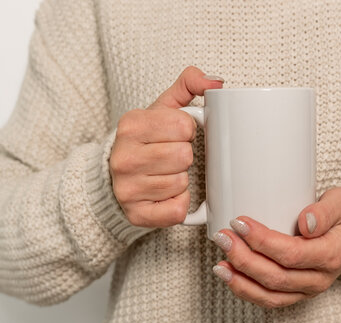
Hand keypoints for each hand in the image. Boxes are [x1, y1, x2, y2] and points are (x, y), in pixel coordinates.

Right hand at [109, 66, 223, 226]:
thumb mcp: (164, 107)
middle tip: (171, 157)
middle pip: (183, 156)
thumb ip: (189, 84)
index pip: (183, 125)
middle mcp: (123, 157)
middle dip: (185, 156)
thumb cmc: (147, 140)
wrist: (116, 176)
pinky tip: (166, 195)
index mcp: (131, 125)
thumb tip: (216, 81)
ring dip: (181, 180)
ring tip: (166, 174)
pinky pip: (177, 210)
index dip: (187, 131)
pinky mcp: (136, 214)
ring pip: (181, 183)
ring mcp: (127, 188)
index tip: (176, 135)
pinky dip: (179, 204)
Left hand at [211, 186, 340, 308]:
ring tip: (219, 264)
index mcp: (331, 255)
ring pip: (270, 295)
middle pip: (276, 276)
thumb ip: (325, 211)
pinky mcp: (297, 292)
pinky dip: (247, 291)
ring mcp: (308, 289)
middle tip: (223, 237)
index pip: (291, 253)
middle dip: (244, 258)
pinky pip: (270, 300)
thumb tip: (306, 222)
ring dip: (241, 280)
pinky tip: (230, 276)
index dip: (262, 241)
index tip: (241, 223)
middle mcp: (319, 278)